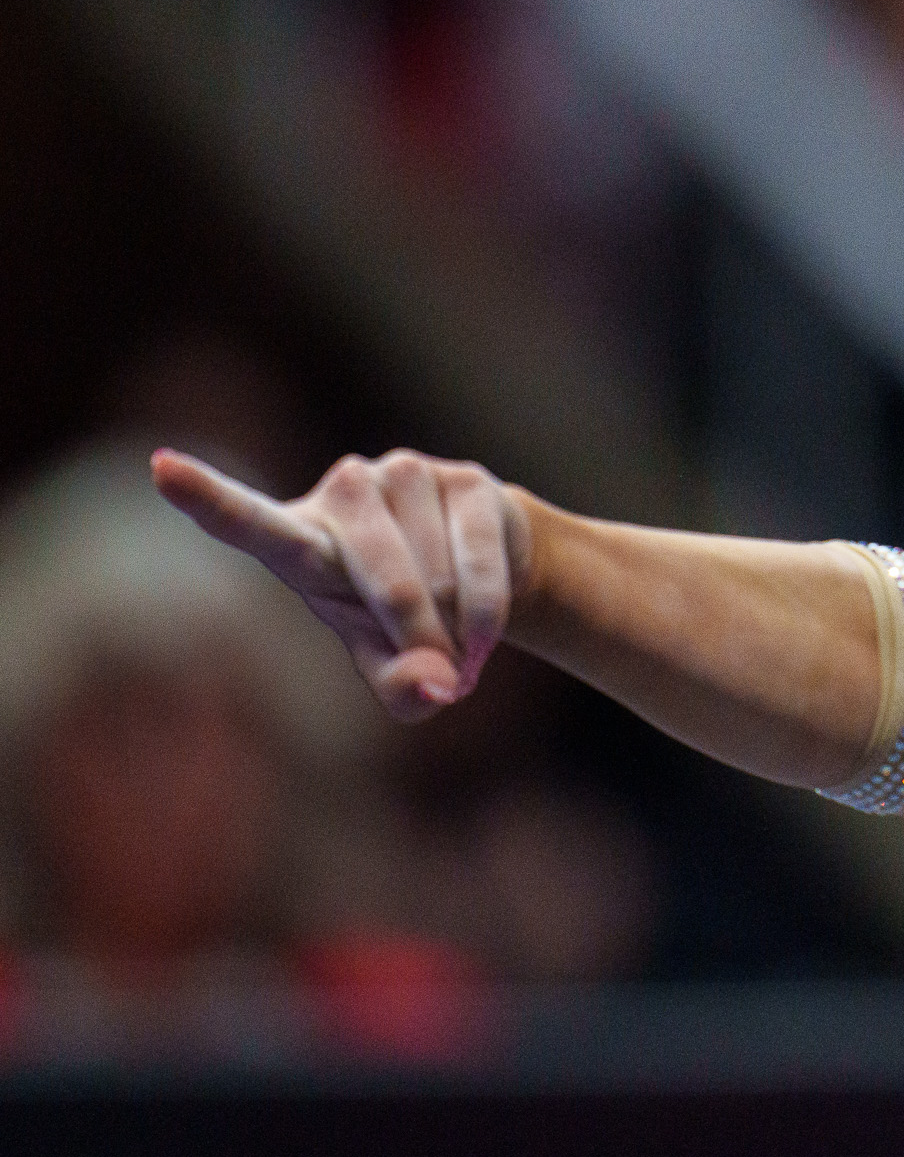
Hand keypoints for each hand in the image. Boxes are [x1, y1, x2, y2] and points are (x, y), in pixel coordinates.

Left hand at [150, 447, 529, 720]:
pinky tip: (487, 630)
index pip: (250, 522)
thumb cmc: (404, 622)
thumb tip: (433, 684)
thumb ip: (396, 687)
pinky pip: (480, 561)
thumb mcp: (389, 667)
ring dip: (459, 629)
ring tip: (460, 644)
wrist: (481, 570)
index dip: (207, 497)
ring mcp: (405, 475)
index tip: (162, 469)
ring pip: (439, 577)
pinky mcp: (465, 477)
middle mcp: (344, 492)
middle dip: (423, 642)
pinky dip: (489, 612)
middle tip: (444, 679)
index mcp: (300, 540)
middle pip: (386, 585)